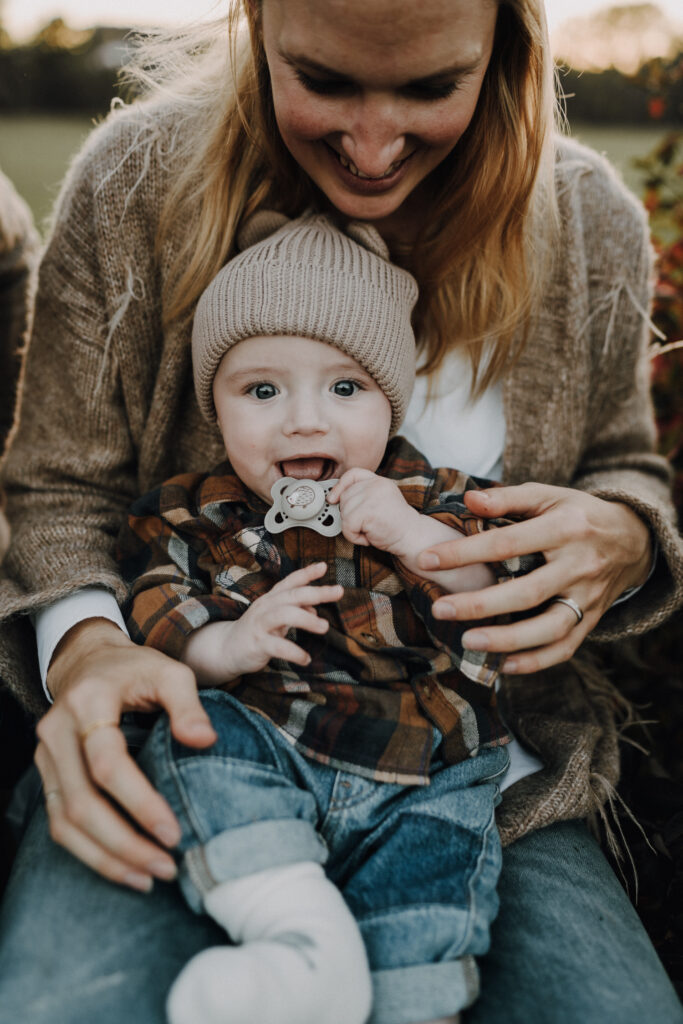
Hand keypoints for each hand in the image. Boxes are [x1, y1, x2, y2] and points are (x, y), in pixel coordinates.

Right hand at [37, 618, 216, 889]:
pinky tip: (125, 869)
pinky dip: (91, 852)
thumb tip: (205, 741)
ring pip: (65, 821)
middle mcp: (57, 732)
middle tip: (167, 867)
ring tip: (149, 878)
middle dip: (124, 843)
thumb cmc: (136, 670)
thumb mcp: (170, 672)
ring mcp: (46, 757)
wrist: (89, 663)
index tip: (173, 832)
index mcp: (88, 703)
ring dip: (107, 857)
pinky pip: (60, 824)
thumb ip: (188, 704)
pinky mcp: (47, 776)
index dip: (139, 802)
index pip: (107, 763)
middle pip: (82, 802)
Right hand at [220, 561, 343, 674]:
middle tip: (339, 591)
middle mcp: (266, 607)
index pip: (290, 582)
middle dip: (317, 592)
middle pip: (293, 595)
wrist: (226, 649)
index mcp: (271, 598)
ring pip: (285, 615)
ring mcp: (260, 624)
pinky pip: (278, 647)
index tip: (324, 566)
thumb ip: (295, 609)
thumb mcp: (277, 617)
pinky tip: (306, 659)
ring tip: (325, 628)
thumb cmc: (258, 630)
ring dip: (307, 619)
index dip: (306, 573)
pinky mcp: (257, 644)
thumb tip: (315, 607)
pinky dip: (295, 653)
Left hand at [327, 469, 416, 551]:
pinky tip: (370, 536)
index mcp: (379, 481)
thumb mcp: (379, 503)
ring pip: (344, 513)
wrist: (412, 538)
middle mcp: (376, 485)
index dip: (340, 486)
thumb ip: (362, 496)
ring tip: (371, 530)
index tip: (333, 498)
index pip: (353, 474)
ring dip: (353, 528)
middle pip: (345, 497)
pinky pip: (347, 526)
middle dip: (350, 515)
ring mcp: (372, 496)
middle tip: (367, 524)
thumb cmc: (395, 525)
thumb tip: (335, 499)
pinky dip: (355, 537)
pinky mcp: (368, 511)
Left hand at [417, 483, 651, 673]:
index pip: (508, 543)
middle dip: (481, 604)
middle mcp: (580, 565)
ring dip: (507, 640)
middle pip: (528, 592)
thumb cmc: (576, 514)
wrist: (632, 539)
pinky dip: (534, 662)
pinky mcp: (593, 620)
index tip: (427, 560)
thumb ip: (507, 498)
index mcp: (566, 528)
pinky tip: (501, 665)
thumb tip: (468, 500)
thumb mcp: (547, 496)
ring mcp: (589, 597)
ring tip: (467, 642)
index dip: (465, 553)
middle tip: (439, 609)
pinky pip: (565, 648)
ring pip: (550, 628)